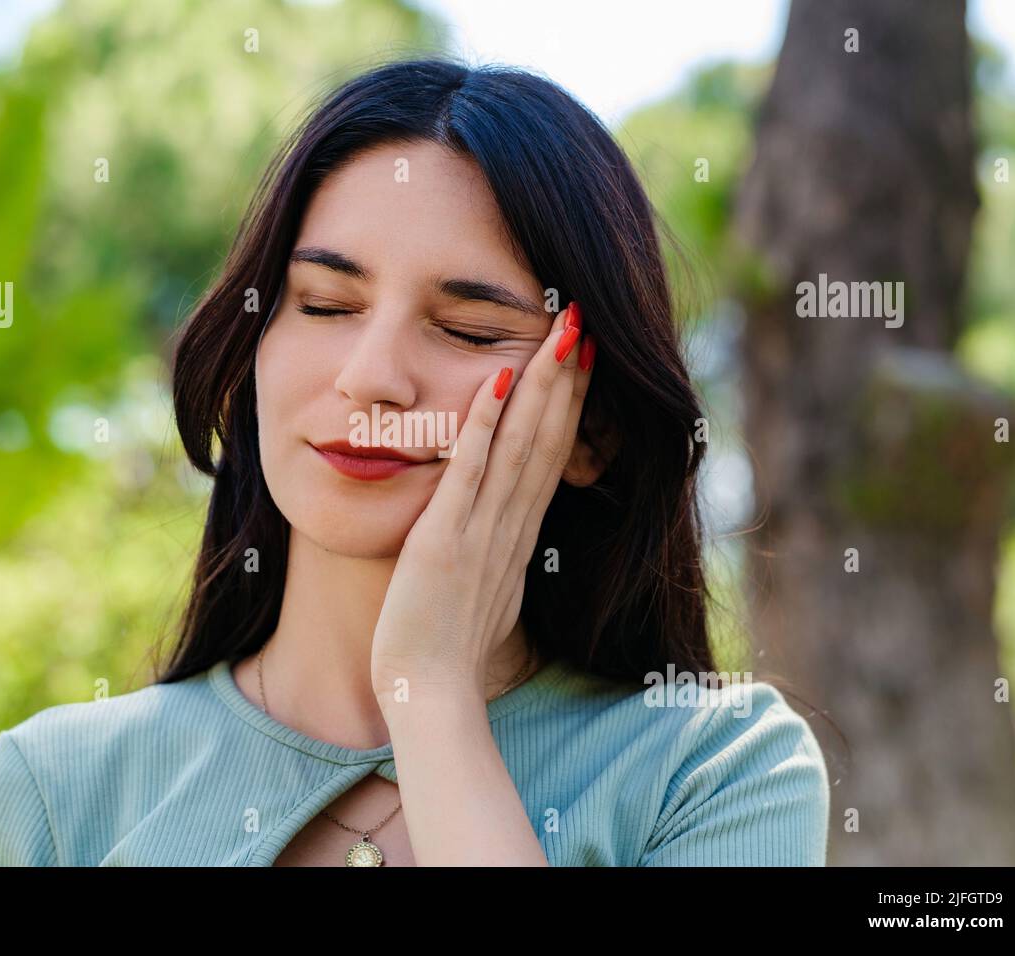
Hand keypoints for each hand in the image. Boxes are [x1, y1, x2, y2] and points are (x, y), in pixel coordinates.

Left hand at [370, 303, 593, 705]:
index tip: (582, 358)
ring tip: (561, 332)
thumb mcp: (486, 589)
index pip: (551, 457)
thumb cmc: (448, 647)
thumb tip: (504, 532)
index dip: (569, 404)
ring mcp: (482, 530)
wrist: (429, 692)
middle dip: (568, 378)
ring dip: (542, 386)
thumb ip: (496, 552)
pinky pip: (468, 474)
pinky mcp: (446, 540)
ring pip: (521, 445)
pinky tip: (494, 381)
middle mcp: (510, 525)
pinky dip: (484, 426)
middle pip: (548, 439)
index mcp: (518, 535)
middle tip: (585, 322)